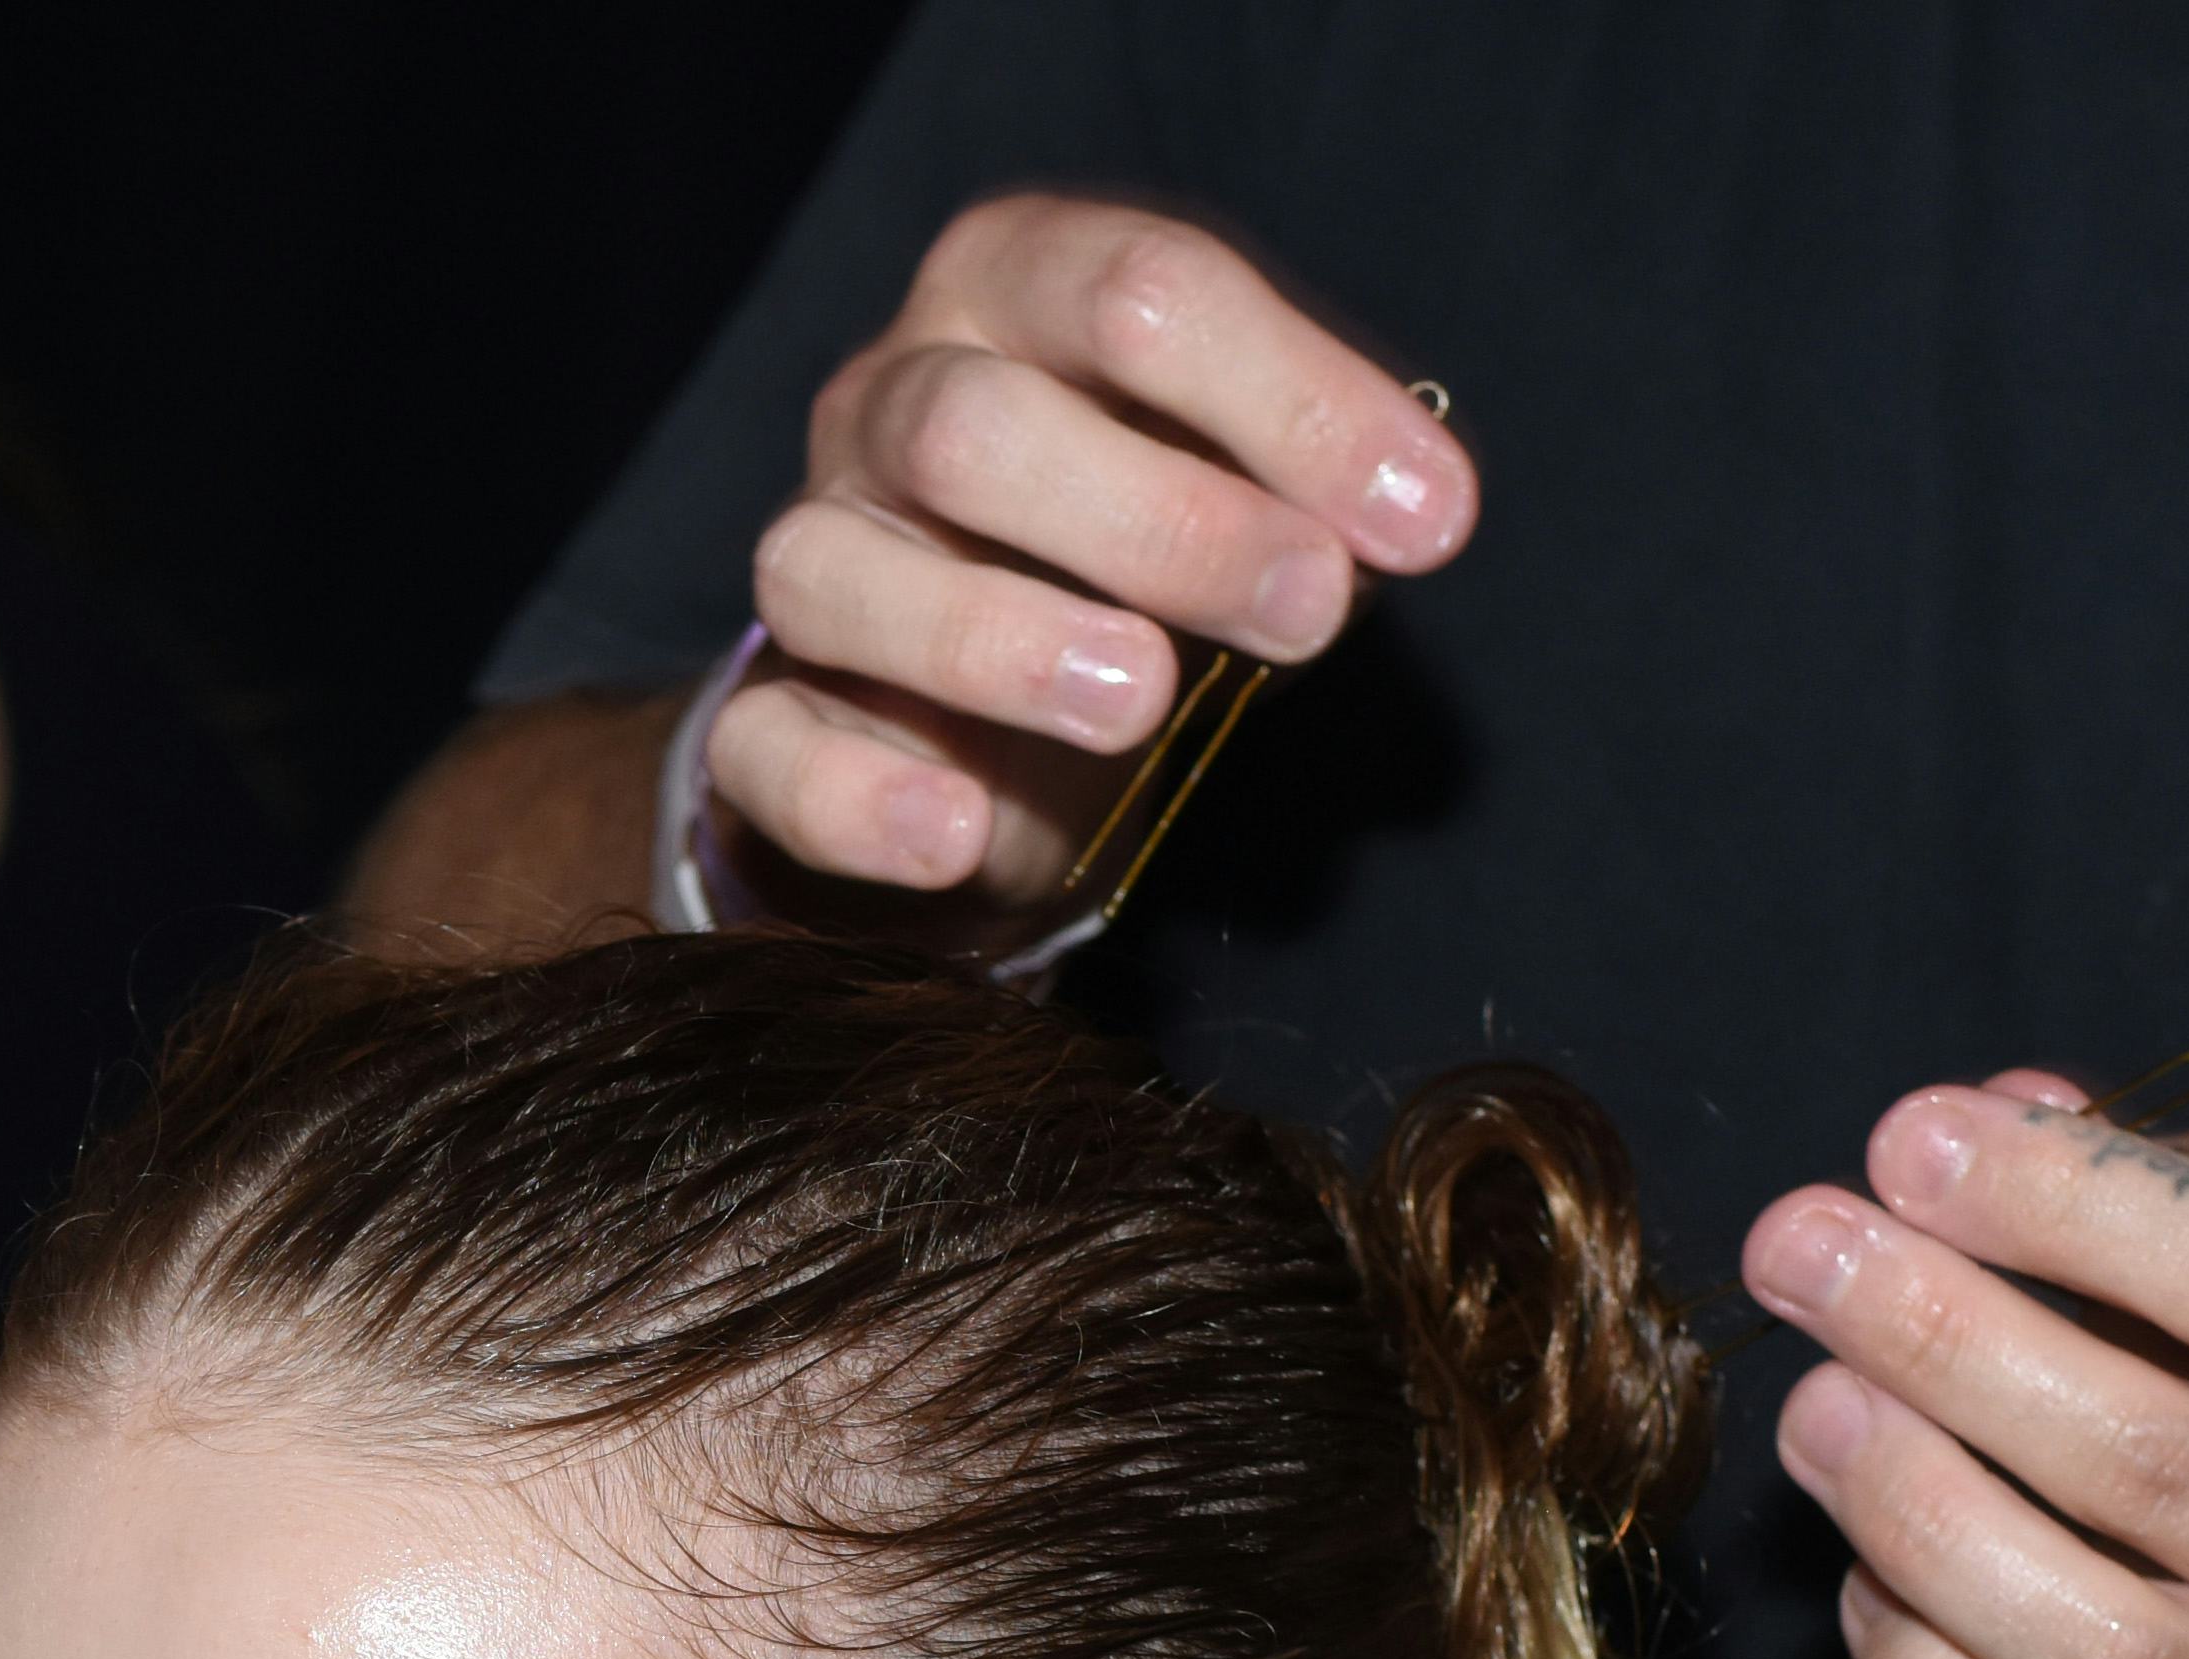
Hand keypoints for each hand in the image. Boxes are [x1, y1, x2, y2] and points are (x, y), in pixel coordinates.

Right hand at [710, 197, 1475, 911]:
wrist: (972, 722)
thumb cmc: (1125, 565)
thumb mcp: (1235, 487)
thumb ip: (1309, 488)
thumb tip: (1417, 511)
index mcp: (1014, 296)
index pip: (1140, 296)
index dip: (1293, 400)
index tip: (1426, 520)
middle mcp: (887, 407)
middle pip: (976, 428)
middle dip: (1161, 520)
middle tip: (1308, 609)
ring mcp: (815, 560)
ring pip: (842, 574)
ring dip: (996, 639)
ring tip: (1138, 698)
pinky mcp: (763, 724)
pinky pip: (769, 750)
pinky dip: (860, 800)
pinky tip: (957, 833)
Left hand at [1742, 1069, 2188, 1658]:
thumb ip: (2169, 1192)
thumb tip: (1994, 1114)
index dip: (2066, 1201)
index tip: (1912, 1144)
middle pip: (2146, 1458)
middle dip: (1941, 1339)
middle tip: (1806, 1253)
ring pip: (2088, 1640)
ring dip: (1915, 1511)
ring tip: (1814, 1408)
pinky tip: (1869, 1586)